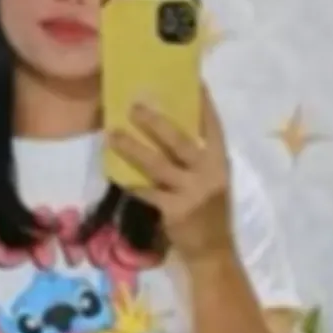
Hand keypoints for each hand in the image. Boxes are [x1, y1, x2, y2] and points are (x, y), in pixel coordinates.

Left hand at [109, 84, 232, 263]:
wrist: (213, 252)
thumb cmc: (209, 213)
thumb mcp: (211, 181)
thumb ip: (196, 159)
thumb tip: (166, 130)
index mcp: (219, 162)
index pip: (213, 126)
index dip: (203, 103)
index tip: (192, 79)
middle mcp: (208, 173)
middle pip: (180, 141)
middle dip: (156, 123)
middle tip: (133, 106)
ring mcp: (191, 192)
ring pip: (158, 165)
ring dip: (133, 148)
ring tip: (112, 135)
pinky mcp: (174, 210)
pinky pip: (146, 192)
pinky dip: (130, 183)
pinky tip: (114, 172)